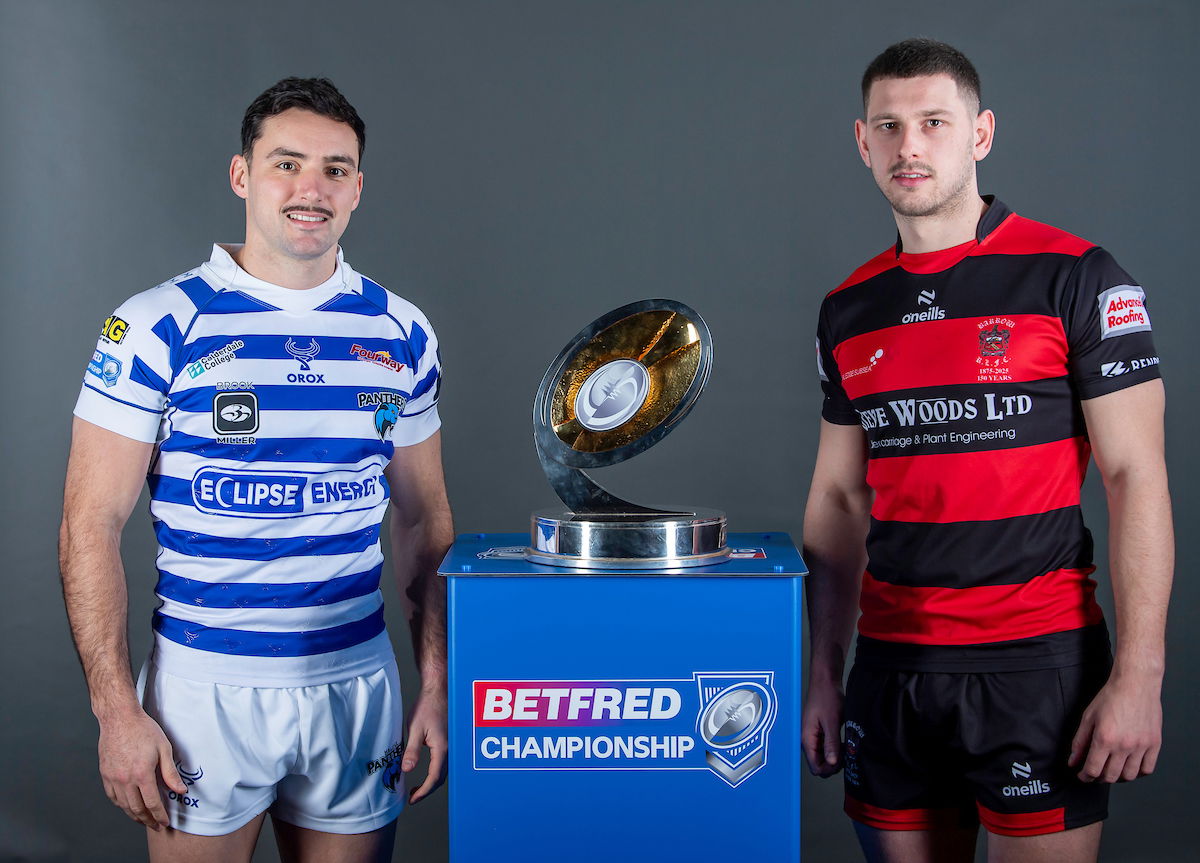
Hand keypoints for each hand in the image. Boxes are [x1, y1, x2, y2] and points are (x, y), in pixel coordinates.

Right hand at [97, 709, 185, 829]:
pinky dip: (122, 805)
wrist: (119, 718)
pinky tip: (128, 807)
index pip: (152, 803)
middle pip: (137, 808)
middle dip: (148, 820)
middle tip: (156, 826)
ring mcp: (113, 778)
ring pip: (123, 805)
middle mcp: (125, 779)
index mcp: (142, 774)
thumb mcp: (164, 749)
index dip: (160, 815)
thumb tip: (180, 790)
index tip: (165, 823)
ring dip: (134, 816)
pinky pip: (113, 797)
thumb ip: (171, 773)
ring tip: (144, 820)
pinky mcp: (105, 775)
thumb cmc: (144, 730)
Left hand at [402, 687, 447, 803]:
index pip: (434, 778)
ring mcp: (453, 746)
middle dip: (427, 790)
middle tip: (413, 796)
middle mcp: (451, 749)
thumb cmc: (428, 706)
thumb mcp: (415, 728)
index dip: (423, 792)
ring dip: (432, 782)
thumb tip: (406, 770)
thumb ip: (412, 751)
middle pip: (441, 778)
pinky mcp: (451, 742)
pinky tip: (428, 772)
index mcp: (442, 748)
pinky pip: (445, 763)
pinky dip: (437, 773)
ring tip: (418, 788)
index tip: (412, 799)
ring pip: (445, 772)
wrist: (440, 691)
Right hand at [802, 675, 843, 776]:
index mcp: (807, 738)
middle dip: (832, 765)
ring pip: (822, 757)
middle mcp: (808, 739)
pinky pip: (825, 748)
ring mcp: (813, 736)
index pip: (815, 767)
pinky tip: (842, 742)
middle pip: (818, 764)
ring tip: (844, 747)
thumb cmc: (826, 697)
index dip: (829, 769)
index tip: (842, 761)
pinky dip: (834, 749)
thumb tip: (832, 762)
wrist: (825, 681)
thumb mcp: (831, 721)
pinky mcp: (818, 732)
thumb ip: (830, 743)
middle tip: (845, 754)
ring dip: (834, 757)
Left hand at [1069, 672, 1161, 782]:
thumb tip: (1073, 761)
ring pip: (1129, 776)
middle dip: (1099, 778)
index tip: (1082, 775)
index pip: (1093, 769)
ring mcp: (1141, 746)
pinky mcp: (1154, 744)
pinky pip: (1147, 769)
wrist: (1135, 684)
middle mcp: (1124, 746)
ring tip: (1111, 769)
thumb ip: (1080, 741)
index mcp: (1105, 739)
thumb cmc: (1111, 697)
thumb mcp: (1088, 717)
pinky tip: (1129, 766)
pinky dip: (1137, 772)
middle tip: (1095, 772)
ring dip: (1118, 777)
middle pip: (1110, 776)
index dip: (1085, 776)